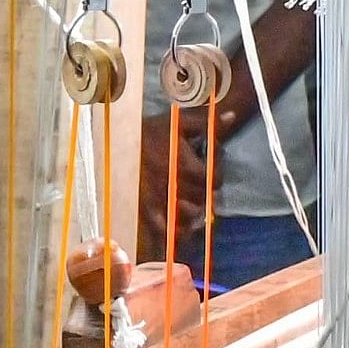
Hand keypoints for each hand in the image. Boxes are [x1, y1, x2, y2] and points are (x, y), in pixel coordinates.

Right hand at [136, 108, 227, 250]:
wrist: (116, 142)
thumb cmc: (149, 131)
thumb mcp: (178, 121)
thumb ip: (207, 122)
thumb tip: (232, 115)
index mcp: (182, 163)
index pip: (212, 178)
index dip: (216, 175)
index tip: (211, 170)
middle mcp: (172, 183)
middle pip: (203, 197)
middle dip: (206, 192)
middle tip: (202, 186)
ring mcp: (158, 198)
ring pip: (189, 214)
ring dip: (195, 210)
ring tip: (192, 202)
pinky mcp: (146, 209)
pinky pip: (166, 228)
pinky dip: (177, 231)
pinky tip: (183, 228)